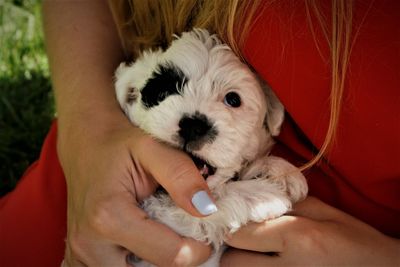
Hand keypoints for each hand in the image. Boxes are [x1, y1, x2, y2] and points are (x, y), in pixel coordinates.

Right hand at [59, 113, 212, 265]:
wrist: (85, 147)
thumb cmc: (118, 144)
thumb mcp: (152, 146)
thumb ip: (181, 175)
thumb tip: (207, 210)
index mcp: (108, 216)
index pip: (169, 256)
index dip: (198, 249)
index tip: (205, 232)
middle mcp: (89, 244)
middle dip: (174, 259)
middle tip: (183, 235)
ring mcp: (81, 256)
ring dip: (155, 263)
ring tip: (162, 236)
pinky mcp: (79, 259)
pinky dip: (137, 264)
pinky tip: (145, 244)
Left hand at [221, 197, 399, 265]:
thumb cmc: (354, 240)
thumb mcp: (324, 212)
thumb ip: (286, 204)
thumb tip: (253, 201)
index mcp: (297, 238)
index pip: (238, 233)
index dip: (233, 223)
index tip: (238, 217)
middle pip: (231, 261)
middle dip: (233, 247)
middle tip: (246, 237)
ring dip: (241, 262)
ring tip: (256, 252)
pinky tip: (265, 263)